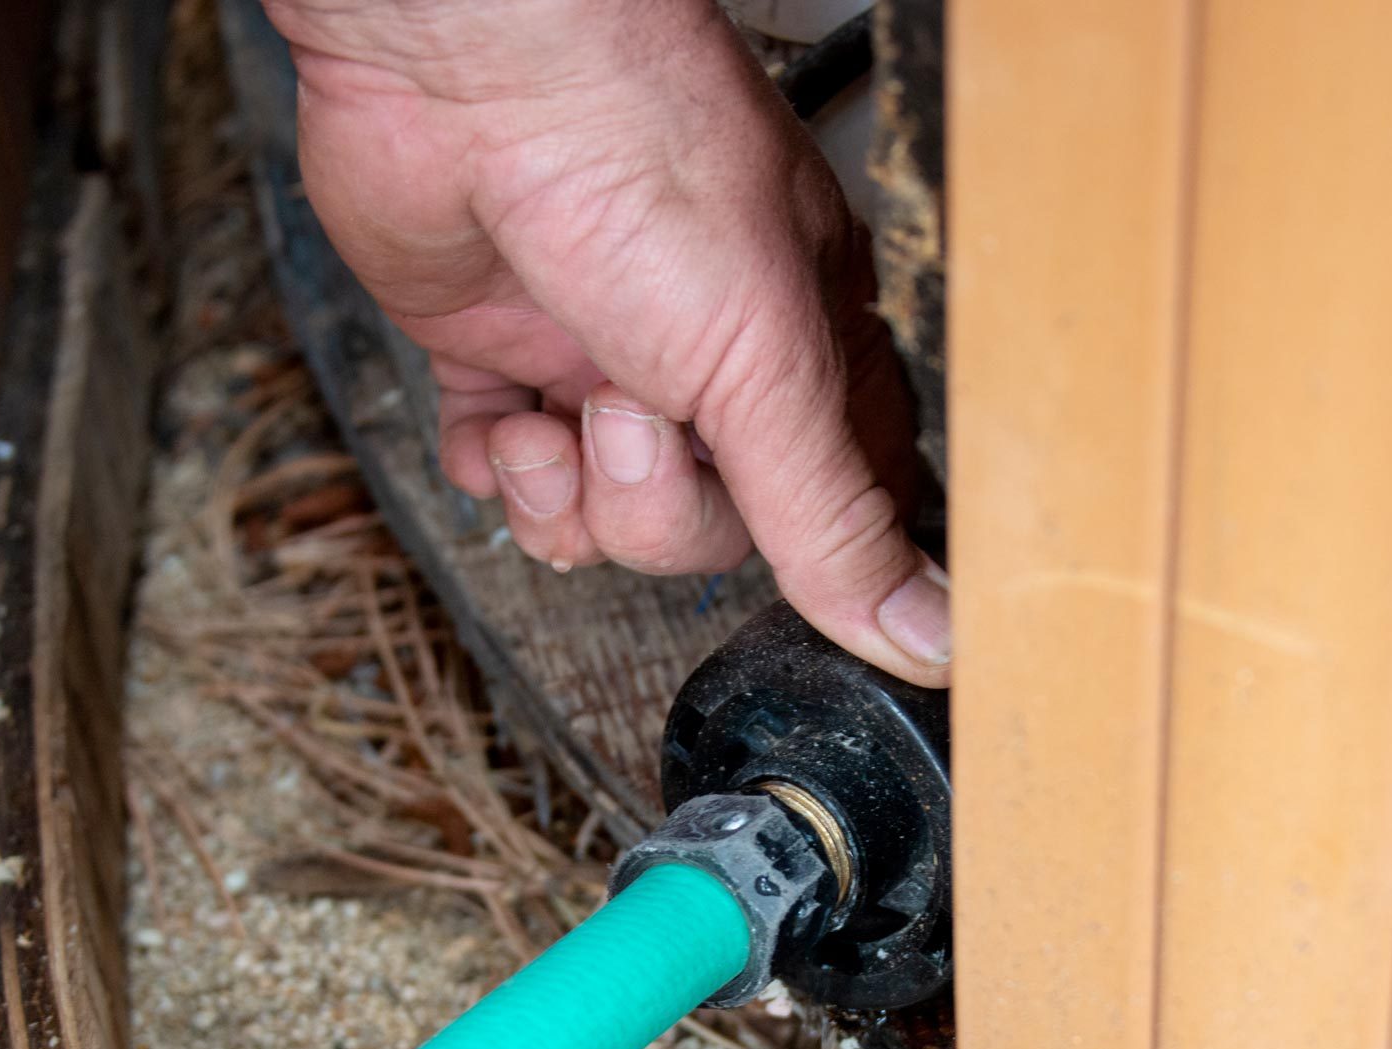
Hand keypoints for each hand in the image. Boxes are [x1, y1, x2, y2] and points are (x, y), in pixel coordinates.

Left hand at [263, 0, 949, 685]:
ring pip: (596, 521)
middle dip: (652, 505)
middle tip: (632, 414)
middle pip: (700, 533)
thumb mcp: (763, 362)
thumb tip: (922, 632)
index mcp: (802, 345)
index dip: (807, 547)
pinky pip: (504, 476)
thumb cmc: (637, 157)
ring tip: (558, 410)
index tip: (789, 564)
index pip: (832, 501)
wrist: (469, 73)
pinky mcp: (499, 357)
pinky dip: (496, 468)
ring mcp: (599, 361)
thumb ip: (831, 513)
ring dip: (567, 494)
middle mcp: (702, 361)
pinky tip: (501, 419)